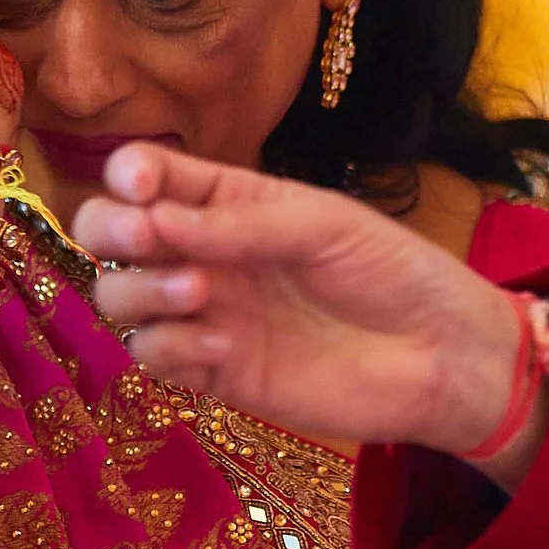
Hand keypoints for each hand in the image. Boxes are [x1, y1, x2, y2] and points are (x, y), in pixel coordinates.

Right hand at [75, 143, 531, 452]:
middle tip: (147, 238)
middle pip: (112, 235)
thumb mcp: (323, 225)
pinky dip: (170, 348)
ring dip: (139, 291)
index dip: (130, 174)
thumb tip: (157, 220)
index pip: (151, 176)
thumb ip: (240, 225)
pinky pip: (157, 357)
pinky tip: (221, 346)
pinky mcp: (216, 374)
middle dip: (110, 228)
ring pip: (120, 298)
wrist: (439, 357)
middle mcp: (205, 254)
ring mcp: (207, 314)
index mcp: (230, 201)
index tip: (143, 185)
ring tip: (198, 294)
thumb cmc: (392, 272)